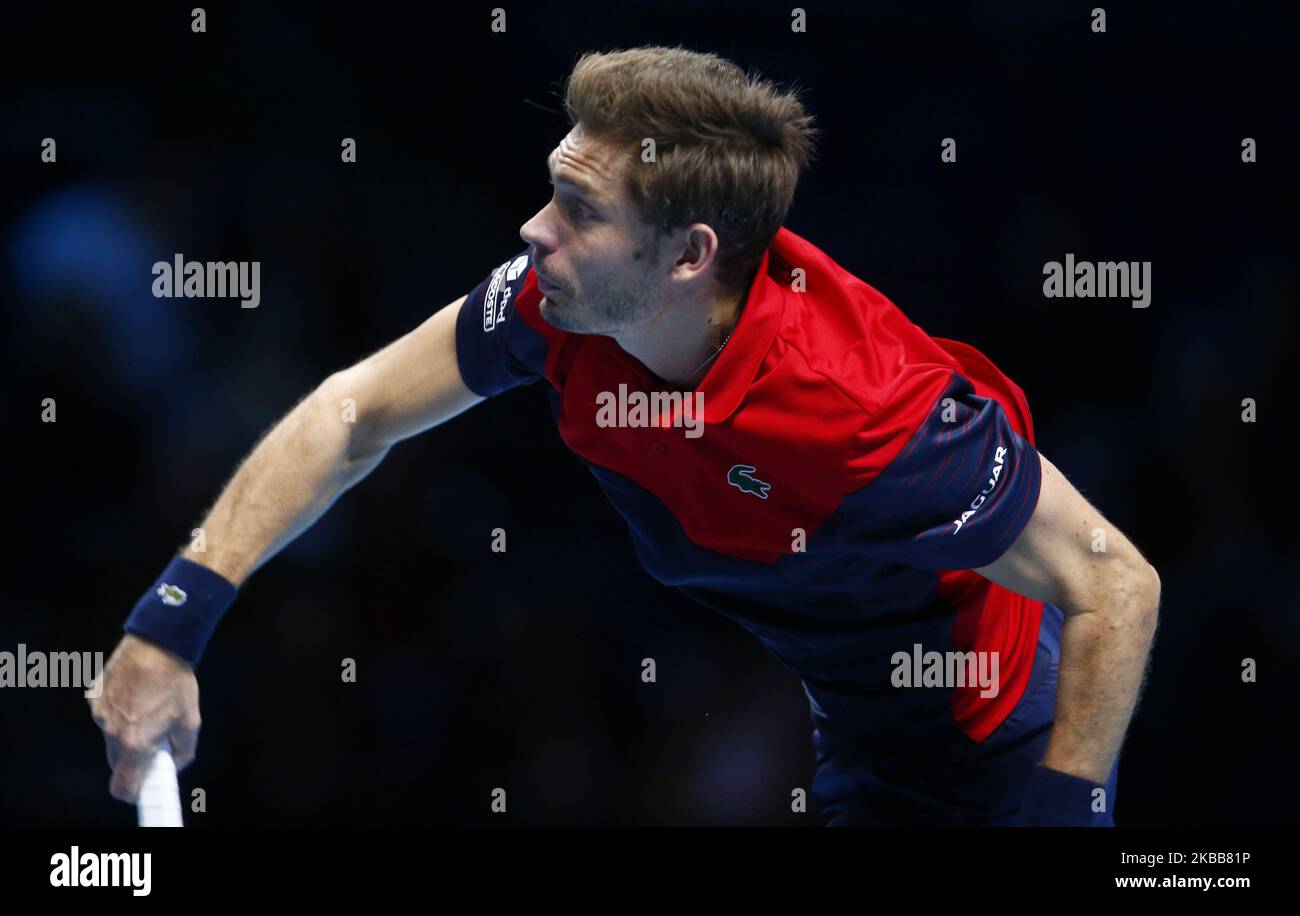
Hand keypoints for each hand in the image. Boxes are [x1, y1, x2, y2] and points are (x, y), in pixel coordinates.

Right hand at [87, 633, 200, 802]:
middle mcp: (112, 732)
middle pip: (117, 762)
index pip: (123, 786)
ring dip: (126, 732)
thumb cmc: (177, 683)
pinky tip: (136, 693)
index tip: (141, 789)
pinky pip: (105, 714)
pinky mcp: (94, 698)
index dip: (132, 792)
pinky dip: (118, 711)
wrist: (157, 645)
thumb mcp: (191, 722)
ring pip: (111, 736)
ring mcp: (100, 714)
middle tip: (153, 742)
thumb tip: (173, 765)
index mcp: (135, 743)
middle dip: (133, 758)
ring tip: (147, 707)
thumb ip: (183, 751)